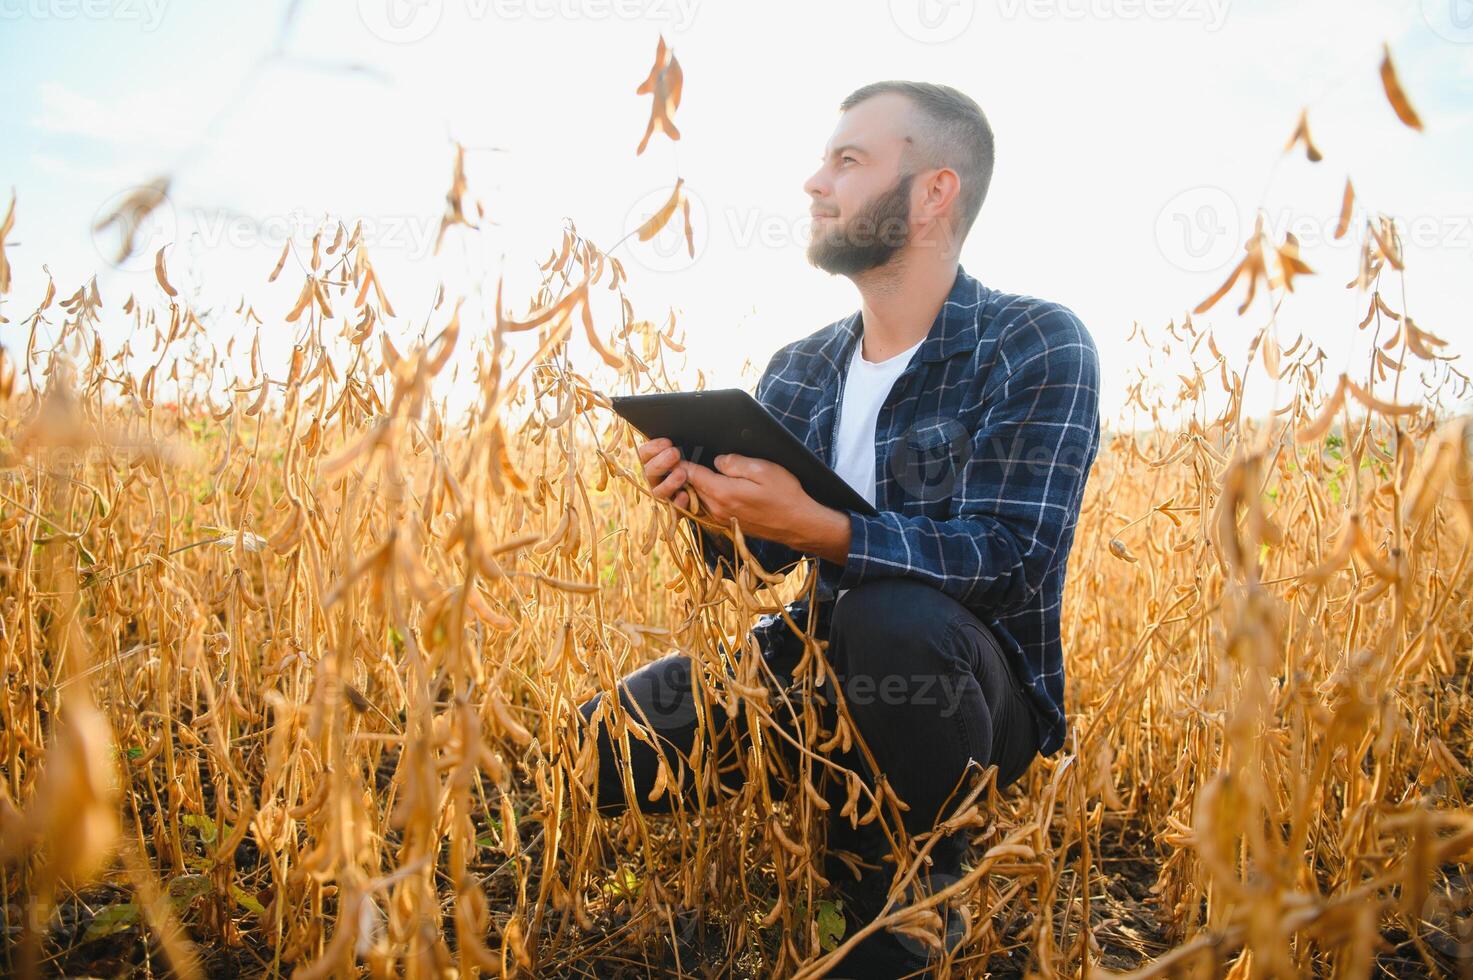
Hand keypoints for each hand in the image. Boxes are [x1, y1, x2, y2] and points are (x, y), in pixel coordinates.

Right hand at [636, 436, 690, 510]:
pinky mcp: (674, 513)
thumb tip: (671, 443)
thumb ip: (673, 451)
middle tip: (674, 454)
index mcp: (651, 465)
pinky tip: (684, 496)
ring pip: (657, 493)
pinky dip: (677, 503)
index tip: (667, 443)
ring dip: (668, 483)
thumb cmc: (694, 468)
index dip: (652, 449)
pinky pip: (672, 511)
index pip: (643, 456)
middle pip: (647, 474)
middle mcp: (652, 482)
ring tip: (682, 474)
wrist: (711, 495)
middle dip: (660, 463)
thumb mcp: (683, 457)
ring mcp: (662, 498)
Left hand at [681, 453, 850, 562]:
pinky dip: (706, 496)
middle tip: (679, 459)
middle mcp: (718, 509)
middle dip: (684, 474)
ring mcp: (723, 519)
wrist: (798, 525)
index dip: (681, 462)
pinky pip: (710, 507)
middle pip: (692, 488)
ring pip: (700, 498)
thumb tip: (718, 460)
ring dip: (695, 485)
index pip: (692, 475)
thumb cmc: (785, 495)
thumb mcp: (763, 470)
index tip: (674, 452)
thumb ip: (736, 463)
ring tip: (696, 469)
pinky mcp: (730, 524)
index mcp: (723, 493)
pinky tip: (715, 485)